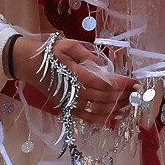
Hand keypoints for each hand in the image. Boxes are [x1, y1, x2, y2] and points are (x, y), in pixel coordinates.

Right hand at [15, 34, 136, 128]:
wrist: (27, 65)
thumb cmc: (48, 53)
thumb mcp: (68, 45)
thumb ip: (88, 55)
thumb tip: (104, 66)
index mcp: (76, 75)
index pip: (107, 84)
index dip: (124, 84)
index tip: (136, 82)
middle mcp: (75, 92)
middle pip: (106, 99)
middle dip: (124, 96)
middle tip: (136, 92)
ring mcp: (71, 103)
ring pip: (99, 111)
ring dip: (117, 109)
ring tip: (130, 104)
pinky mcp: (67, 108)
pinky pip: (88, 119)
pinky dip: (103, 119)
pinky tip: (115, 116)